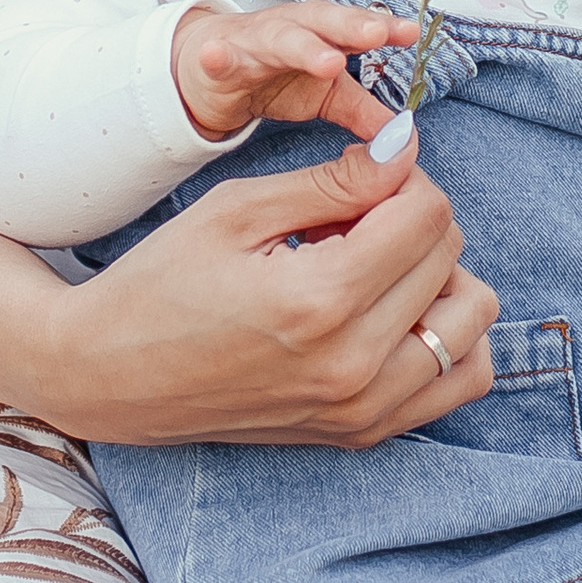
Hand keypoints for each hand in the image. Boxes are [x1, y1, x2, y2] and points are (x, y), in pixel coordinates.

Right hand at [89, 135, 499, 449]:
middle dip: (413, 220)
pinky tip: (390, 315)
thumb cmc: (163, 283)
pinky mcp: (361, 433)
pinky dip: (444, 338)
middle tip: (350, 220)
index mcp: (320, 300)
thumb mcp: (239, 210)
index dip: (402, 177)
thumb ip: (335, 180)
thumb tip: (407, 149)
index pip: (427, 215)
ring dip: (440, 278)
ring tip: (374, 269)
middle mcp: (354, 365)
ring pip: (472, 321)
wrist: (110, 375)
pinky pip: (456, 381)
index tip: (361, 176)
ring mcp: (363, 409)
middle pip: (451, 258)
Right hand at [171, 0, 416, 144]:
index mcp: (323, 35)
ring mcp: (254, 42)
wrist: (209, 67)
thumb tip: (403, 134)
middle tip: (376, 33)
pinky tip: (216, 56)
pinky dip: (218, 57)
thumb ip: (363, 111)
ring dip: (302, 46)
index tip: (410, 32)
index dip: (384, 28)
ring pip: (279, 39)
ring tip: (327, 60)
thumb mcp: (326, 95)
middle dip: (351, 25)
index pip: (357, 29)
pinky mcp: (218, 63)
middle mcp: (292, 30)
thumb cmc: (274, 72)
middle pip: (324, 22)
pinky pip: (218, 59)